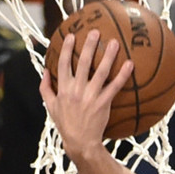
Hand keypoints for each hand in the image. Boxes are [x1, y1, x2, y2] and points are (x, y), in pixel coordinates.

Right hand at [38, 30, 133, 158]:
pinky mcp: (103, 103)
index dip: (67, 48)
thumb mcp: (50, 105)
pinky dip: (123, 75)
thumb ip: (45, 87)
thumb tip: (44, 71)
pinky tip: (130, 64)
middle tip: (96, 32)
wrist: (80, 142)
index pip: (63, 63)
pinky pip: (115, 86)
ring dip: (108, 56)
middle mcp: (76, 90)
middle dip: (89, 46)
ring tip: (115, 43)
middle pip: (82, 63)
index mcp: (63, 88)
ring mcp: (90, 96)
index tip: (72, 35)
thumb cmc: (65, 123)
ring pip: (100, 72)